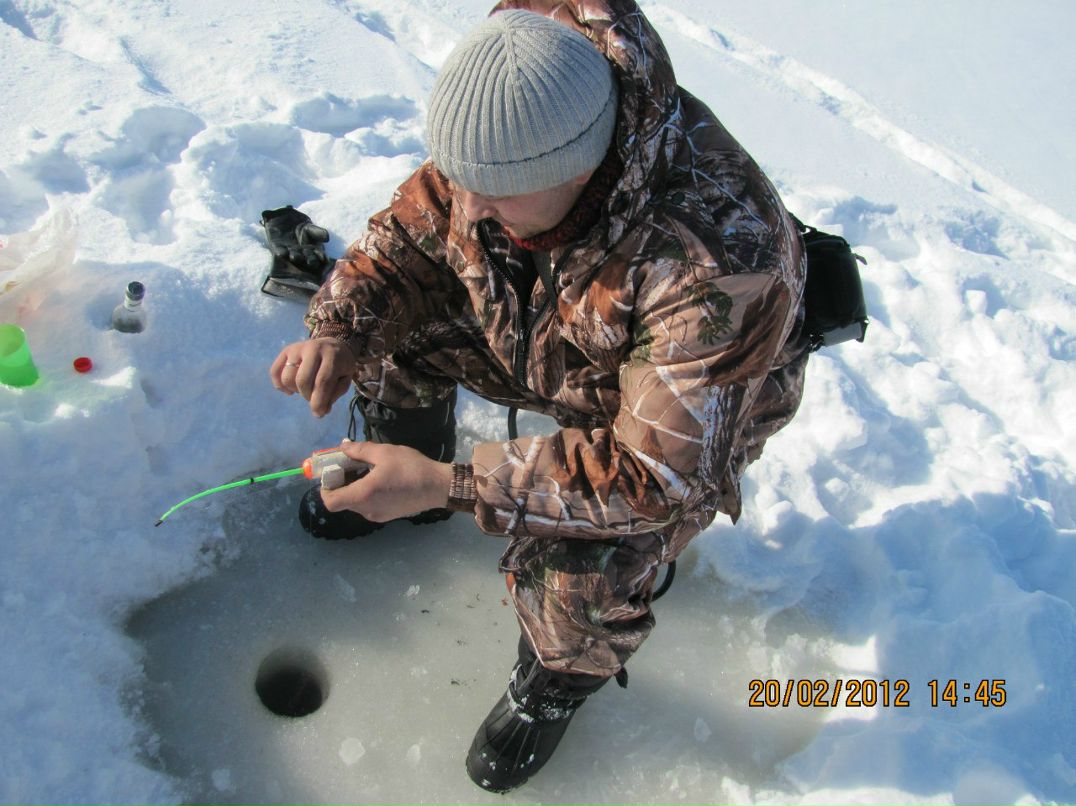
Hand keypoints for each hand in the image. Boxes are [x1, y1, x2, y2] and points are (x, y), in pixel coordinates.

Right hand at [270, 337, 355, 417]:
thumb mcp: (345, 379)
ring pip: (287, 377)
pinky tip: (291, 390)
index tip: (319, 414)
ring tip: (306, 390)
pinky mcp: (286, 350)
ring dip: (295, 391)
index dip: (318, 401)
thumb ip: (334, 395)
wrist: (332, 344)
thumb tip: (320, 411)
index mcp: (332, 356)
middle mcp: (313, 348)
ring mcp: (297, 348)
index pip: (322, 381)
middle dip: (307, 396)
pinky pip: (275, 371)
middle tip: (313, 399)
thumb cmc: (340, 366)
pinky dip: (280, 385)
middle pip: (302, 380)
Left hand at [319, 440, 452, 521]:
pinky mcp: (387, 516)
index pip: (330, 501)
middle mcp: (366, 510)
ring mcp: (377, 515)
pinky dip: (366, 493)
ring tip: (367, 469)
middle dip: (341, 483)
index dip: (325, 488)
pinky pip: (368, 505)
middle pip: (342, 501)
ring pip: (355, 503)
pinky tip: (380, 479)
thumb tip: (342, 447)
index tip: (333, 472)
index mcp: (363, 495)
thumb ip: (359, 450)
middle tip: (350, 464)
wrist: (439, 486)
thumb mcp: (384, 452)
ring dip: (354, 487)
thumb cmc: (411, 468)